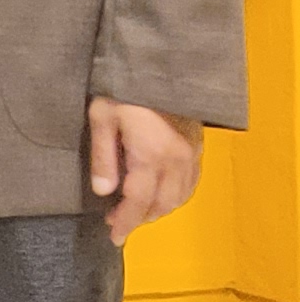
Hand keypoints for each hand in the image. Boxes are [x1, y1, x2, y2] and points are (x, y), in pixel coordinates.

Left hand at [87, 98, 200, 241]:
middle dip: (140, 218)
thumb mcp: (102, 116)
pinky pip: (191, 183)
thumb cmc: (122, 87)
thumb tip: (103, 193)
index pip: (138, 201)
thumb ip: (103, 156)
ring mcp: (191, 154)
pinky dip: (176, 196)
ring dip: (158, 209)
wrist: (160, 64)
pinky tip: (162, 195)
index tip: (114, 237)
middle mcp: (176, 161)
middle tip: (117, 222)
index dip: (126, 222)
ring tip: (135, 211)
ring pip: (179, 197)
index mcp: (150, 155)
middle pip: (162, 204)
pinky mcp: (198, 147)